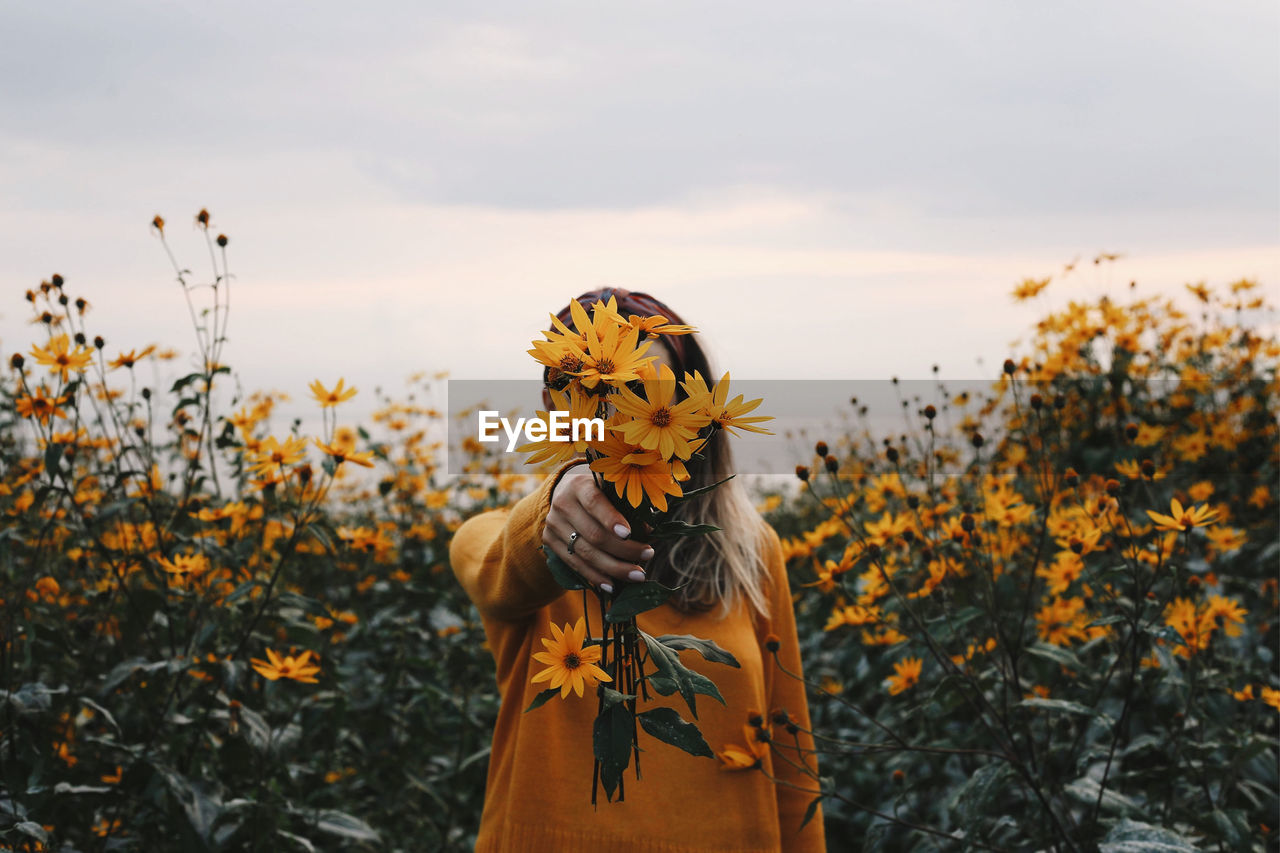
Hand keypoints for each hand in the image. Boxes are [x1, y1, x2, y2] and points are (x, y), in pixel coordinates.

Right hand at [542, 464, 653, 592]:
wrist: (564, 492)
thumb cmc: (599, 490)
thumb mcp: (612, 489)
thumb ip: (630, 505)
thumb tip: (648, 530)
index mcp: (579, 485)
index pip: (594, 503)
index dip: (611, 519)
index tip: (629, 534)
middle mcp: (563, 504)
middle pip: (593, 534)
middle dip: (624, 549)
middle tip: (648, 555)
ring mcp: (554, 524)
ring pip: (585, 553)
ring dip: (614, 568)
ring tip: (637, 575)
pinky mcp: (550, 540)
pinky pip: (575, 564)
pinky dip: (595, 576)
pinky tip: (612, 585)